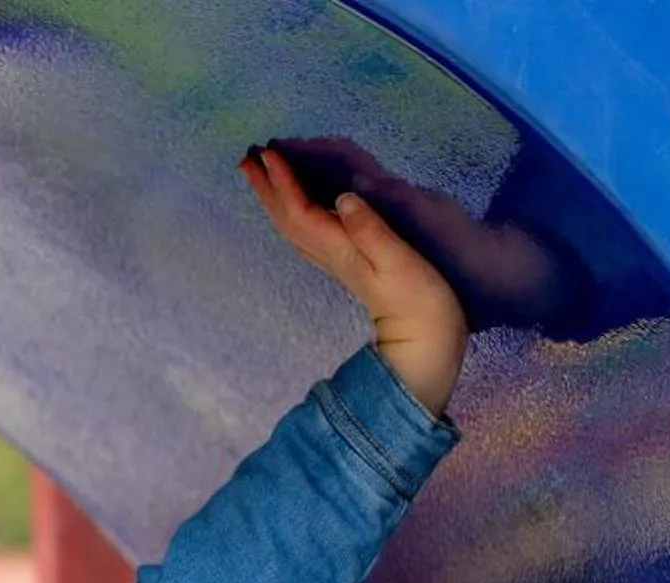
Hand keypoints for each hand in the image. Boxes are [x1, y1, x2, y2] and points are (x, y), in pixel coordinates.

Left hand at [243, 143, 468, 417]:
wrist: (423, 342)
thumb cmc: (418, 301)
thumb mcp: (398, 261)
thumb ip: (371, 229)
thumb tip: (343, 198)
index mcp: (339, 248)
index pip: (300, 210)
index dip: (283, 181)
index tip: (267, 153)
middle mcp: (330, 254)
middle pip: (286, 218)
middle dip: (266, 188)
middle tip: (247, 159)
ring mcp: (336, 261)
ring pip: (292, 227)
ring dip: (274, 200)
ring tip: (261, 176)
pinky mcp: (346, 264)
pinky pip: (308, 233)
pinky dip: (293, 214)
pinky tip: (294, 206)